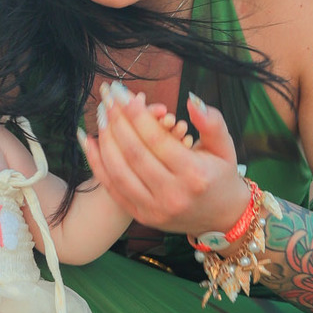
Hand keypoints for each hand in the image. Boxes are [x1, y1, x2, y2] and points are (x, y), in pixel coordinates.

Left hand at [81, 87, 249, 234]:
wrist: (221, 217)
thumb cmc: (222, 175)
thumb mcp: (225, 147)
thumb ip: (212, 121)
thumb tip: (191, 100)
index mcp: (195, 175)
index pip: (157, 140)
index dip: (137, 115)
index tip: (124, 94)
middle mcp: (173, 195)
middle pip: (134, 154)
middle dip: (117, 121)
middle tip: (108, 98)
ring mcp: (154, 209)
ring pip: (118, 171)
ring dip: (104, 140)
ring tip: (101, 114)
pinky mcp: (141, 216)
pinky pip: (111, 187)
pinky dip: (96, 163)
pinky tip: (88, 139)